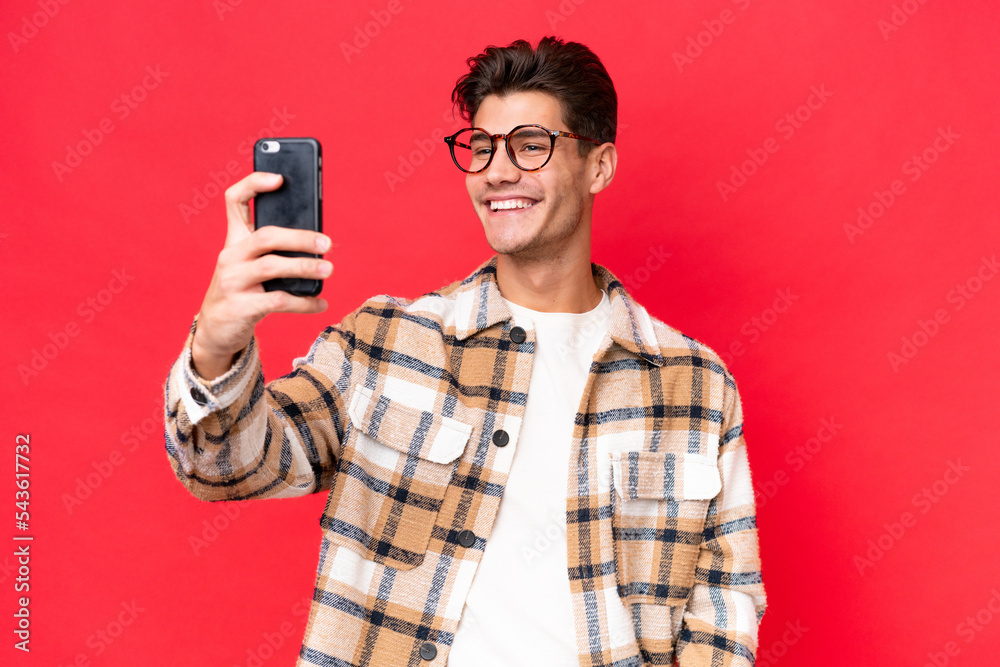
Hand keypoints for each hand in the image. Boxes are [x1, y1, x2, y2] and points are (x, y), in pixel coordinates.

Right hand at [191, 171, 332, 378]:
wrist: (216, 329)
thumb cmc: (244, 290)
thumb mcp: (251, 265)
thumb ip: (276, 251)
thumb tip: (319, 245)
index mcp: (234, 239)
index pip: (234, 200)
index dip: (254, 184)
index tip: (280, 178)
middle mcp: (230, 256)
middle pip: (266, 236)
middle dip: (300, 238)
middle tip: (327, 244)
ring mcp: (233, 281)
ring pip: (273, 267)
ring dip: (305, 268)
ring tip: (328, 269)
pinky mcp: (240, 307)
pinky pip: (279, 300)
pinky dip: (304, 302)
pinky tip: (320, 302)